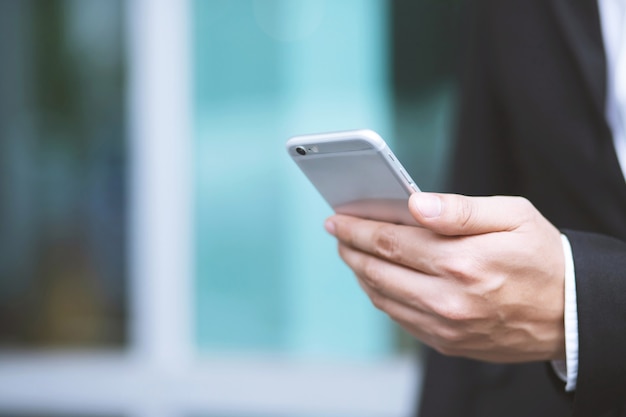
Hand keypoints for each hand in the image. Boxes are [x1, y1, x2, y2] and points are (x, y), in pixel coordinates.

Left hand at [325, 193, 565, 362]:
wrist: (570, 313)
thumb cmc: (542, 257)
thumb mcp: (512, 217)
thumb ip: (460, 210)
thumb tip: (416, 204)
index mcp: (462, 261)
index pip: (390, 241)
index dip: (357, 227)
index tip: (337, 217)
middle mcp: (448, 299)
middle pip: (377, 270)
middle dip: (349, 248)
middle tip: (337, 232)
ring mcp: (445, 326)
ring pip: (382, 297)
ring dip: (359, 272)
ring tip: (352, 252)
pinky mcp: (447, 342)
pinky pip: (399, 318)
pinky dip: (381, 295)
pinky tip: (378, 278)